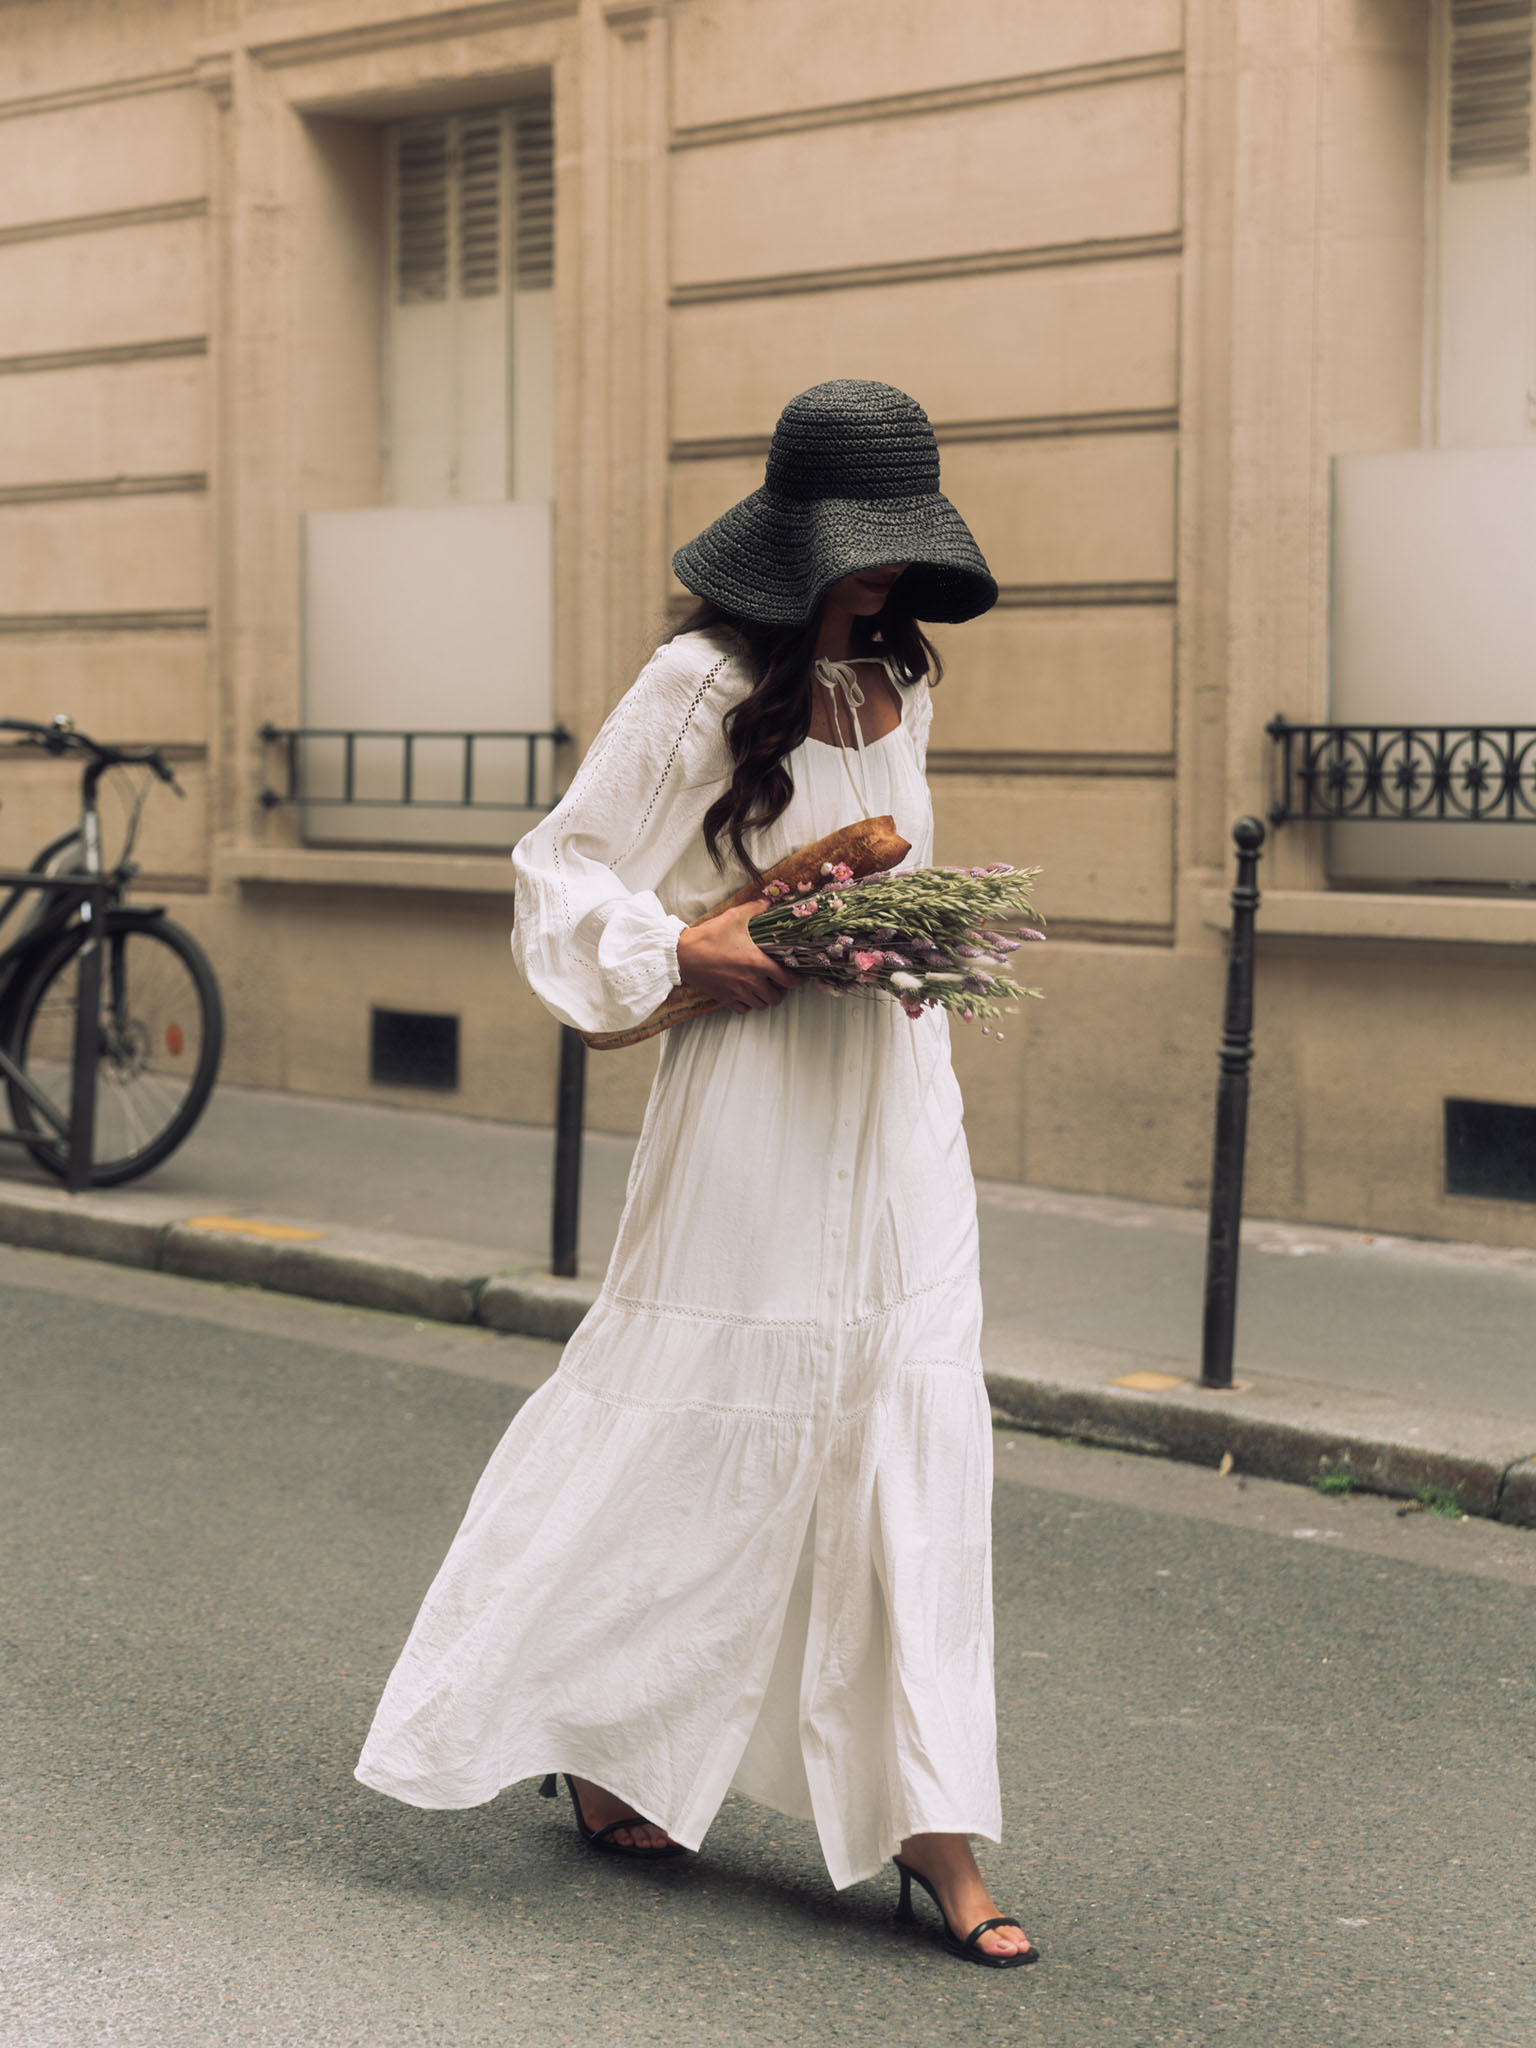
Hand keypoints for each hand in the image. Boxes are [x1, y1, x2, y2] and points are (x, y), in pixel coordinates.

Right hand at [675, 900, 799, 1014]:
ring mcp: (736, 992)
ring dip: (765, 998)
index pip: (787, 979)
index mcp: (757, 962)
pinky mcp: (724, 998)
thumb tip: (768, 902)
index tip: (800, 977)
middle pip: (776, 998)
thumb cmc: (709, 936)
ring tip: (764, 988)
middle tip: (779, 982)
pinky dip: (748, 1004)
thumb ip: (755, 909)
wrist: (682, 954)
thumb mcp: (734, 917)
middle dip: (781, 991)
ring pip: (760, 1005)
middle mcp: (749, 981)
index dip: (797, 981)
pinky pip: (743, 1010)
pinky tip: (746, 994)